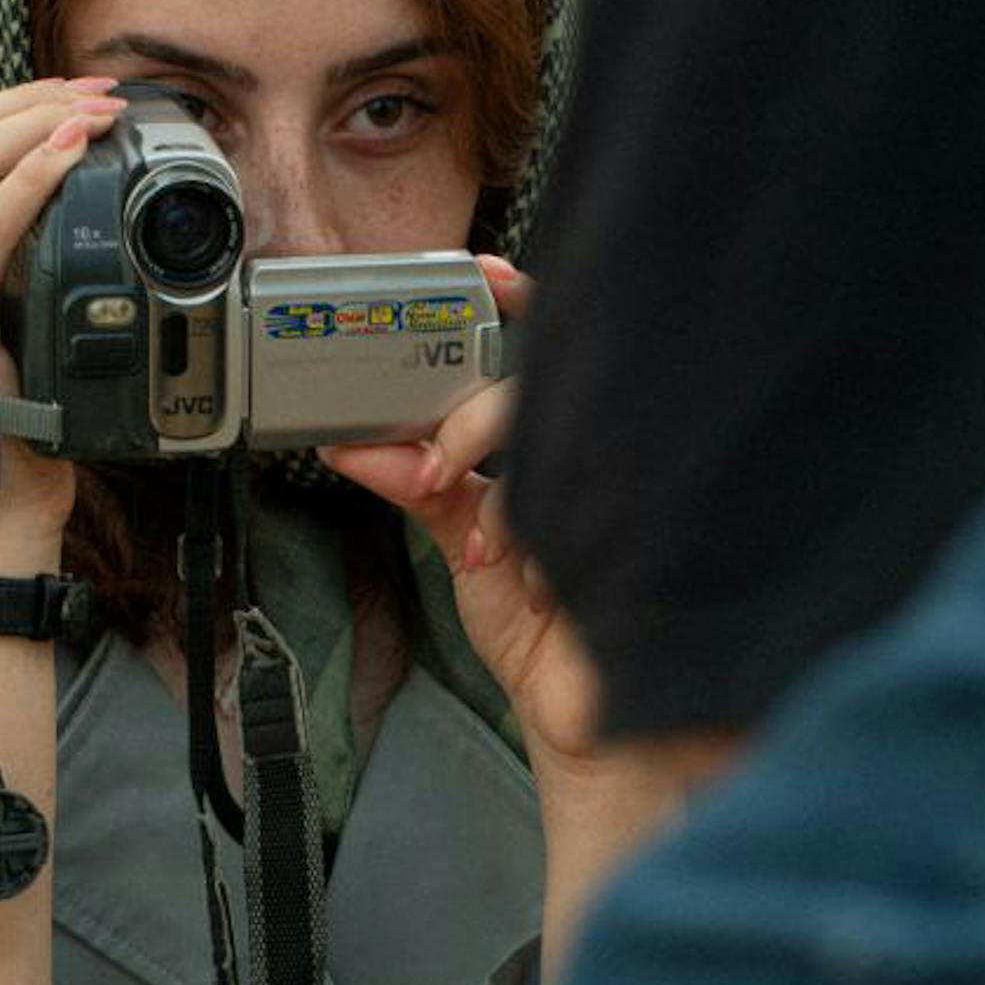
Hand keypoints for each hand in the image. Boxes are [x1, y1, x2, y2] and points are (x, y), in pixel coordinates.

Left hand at [319, 258, 605, 774]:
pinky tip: (519, 577)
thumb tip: (345, 445)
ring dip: (497, 471)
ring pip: (557, 422)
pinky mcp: (639, 530)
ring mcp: (621, 483)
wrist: (583, 715)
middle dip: (473, 413)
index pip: (539, 345)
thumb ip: (414, 484)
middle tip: (430, 464)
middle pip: (541, 375)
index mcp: (553, 439)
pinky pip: (578, 500)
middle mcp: (588, 448)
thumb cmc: (537, 626)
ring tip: (473, 538)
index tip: (478, 270)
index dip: (514, 298)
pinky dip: (534, 540)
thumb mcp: (462, 540)